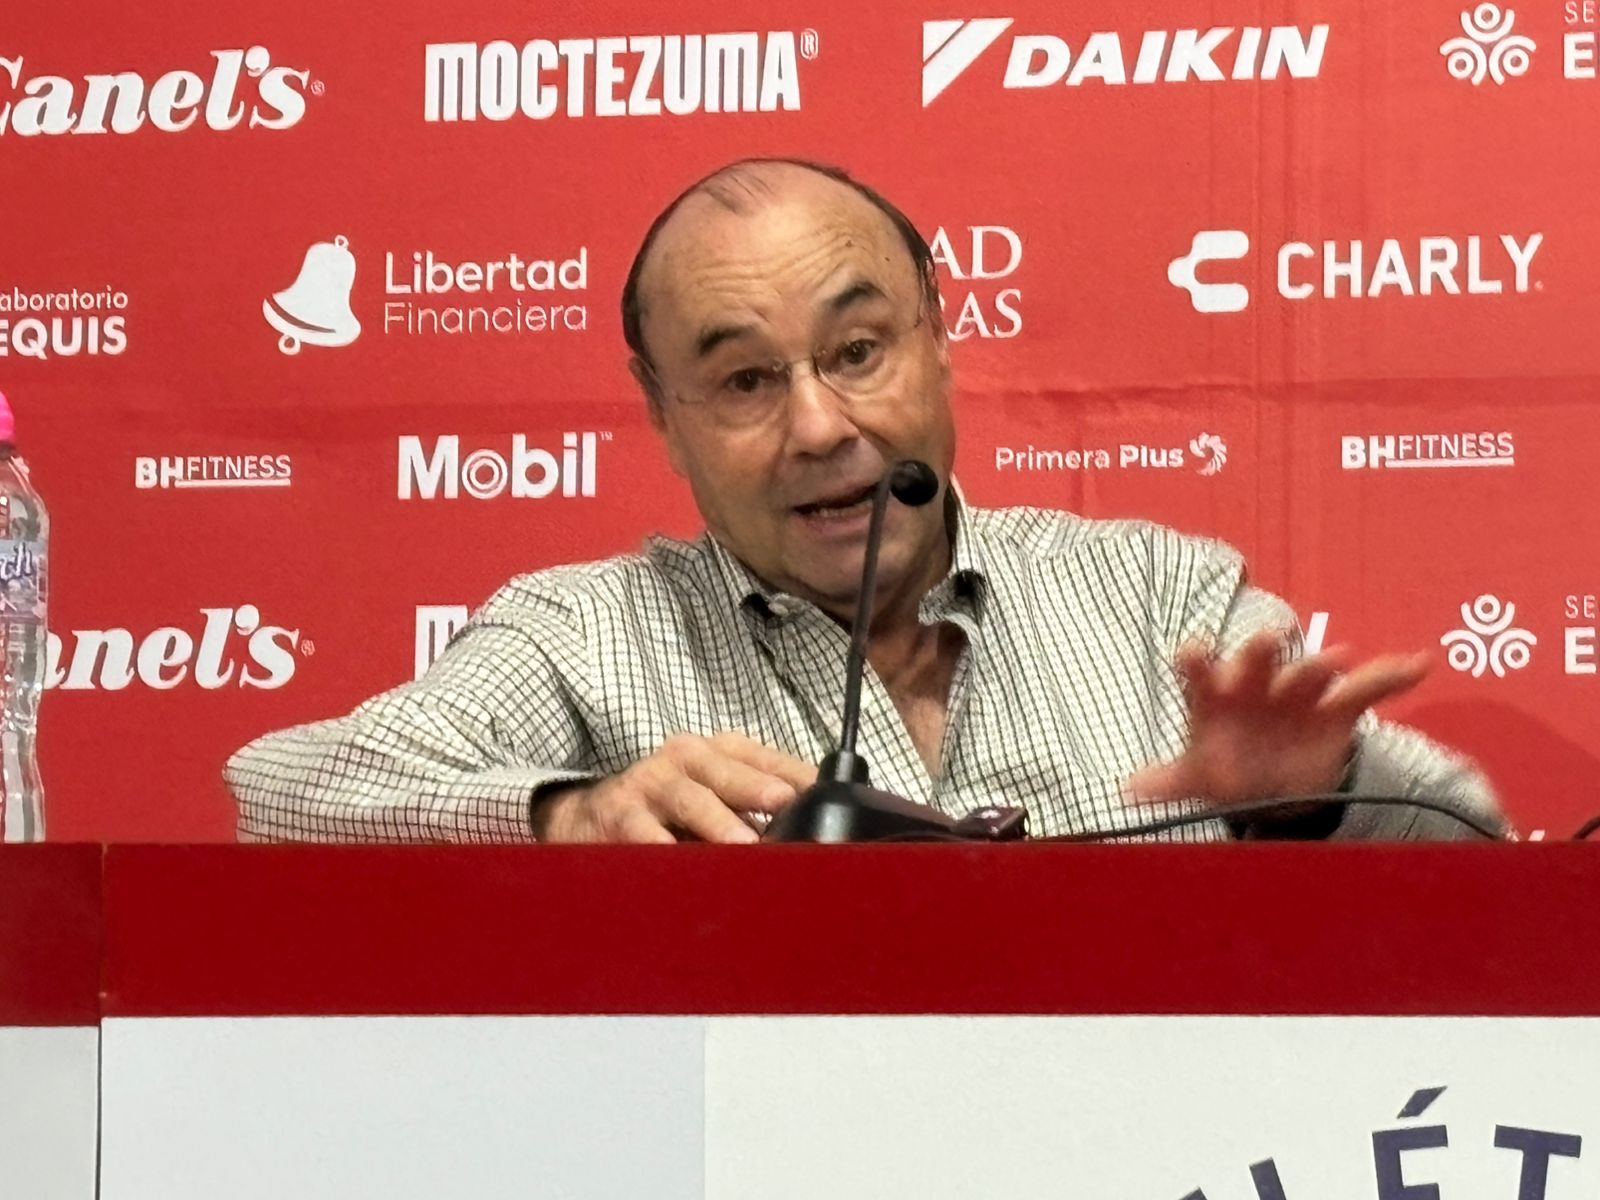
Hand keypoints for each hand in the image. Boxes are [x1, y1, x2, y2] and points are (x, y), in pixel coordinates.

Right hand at [533, 731, 817, 843]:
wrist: (590, 815)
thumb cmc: (667, 807)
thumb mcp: (715, 797)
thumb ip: (756, 810)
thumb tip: (812, 833)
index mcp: (719, 752)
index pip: (767, 758)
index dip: (796, 776)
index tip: (825, 794)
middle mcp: (686, 758)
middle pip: (728, 771)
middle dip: (757, 788)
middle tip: (784, 803)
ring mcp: (652, 783)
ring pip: (690, 799)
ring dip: (717, 823)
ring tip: (742, 844)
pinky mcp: (621, 814)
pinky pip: (644, 832)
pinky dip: (662, 847)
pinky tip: (678, 862)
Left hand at [1126, 632, 1429, 806]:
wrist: (1274, 781)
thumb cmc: (1227, 765)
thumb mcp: (1198, 776)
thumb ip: (1169, 780)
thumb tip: (1129, 788)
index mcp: (1216, 694)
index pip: (1200, 670)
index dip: (1196, 661)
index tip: (1193, 650)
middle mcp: (1256, 684)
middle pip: (1256, 662)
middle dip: (1260, 652)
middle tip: (1265, 638)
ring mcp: (1298, 692)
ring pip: (1310, 673)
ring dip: (1323, 667)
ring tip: (1340, 658)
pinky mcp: (1337, 708)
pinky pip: (1368, 688)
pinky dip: (1393, 676)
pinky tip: (1419, 664)